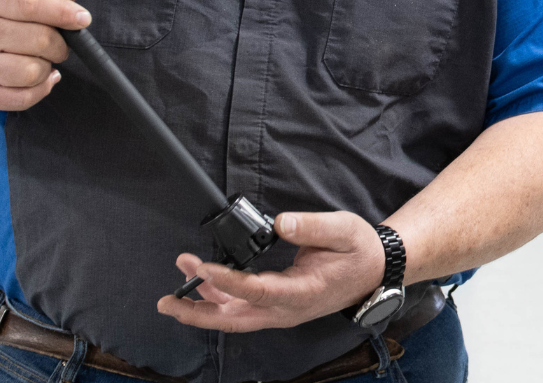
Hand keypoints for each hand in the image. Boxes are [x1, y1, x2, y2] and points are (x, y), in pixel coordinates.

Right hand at [0, 0, 87, 112]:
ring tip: (39, 61)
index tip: (82, 19)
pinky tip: (38, 79)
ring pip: (35, 71)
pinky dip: (41, 89)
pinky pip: (25, 98)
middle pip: (40, 40)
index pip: (30, 4)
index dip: (63, 12)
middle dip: (59, 44)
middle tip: (55, 44)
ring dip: (47, 67)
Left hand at [156, 212, 386, 332]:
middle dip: (197, 312)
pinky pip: (241, 309)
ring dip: (201, 305)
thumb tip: (281, 223)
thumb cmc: (359, 251)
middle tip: (167, 301)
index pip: (257, 292)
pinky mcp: (276, 306)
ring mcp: (280, 312)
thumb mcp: (344, 230)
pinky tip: (201, 281)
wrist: (375, 271)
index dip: (226, 282)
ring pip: (233, 318)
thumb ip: (313, 226)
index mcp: (302, 292)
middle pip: (234, 320)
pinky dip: (216, 299)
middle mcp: (286, 310)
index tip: (202, 267)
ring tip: (176, 284)